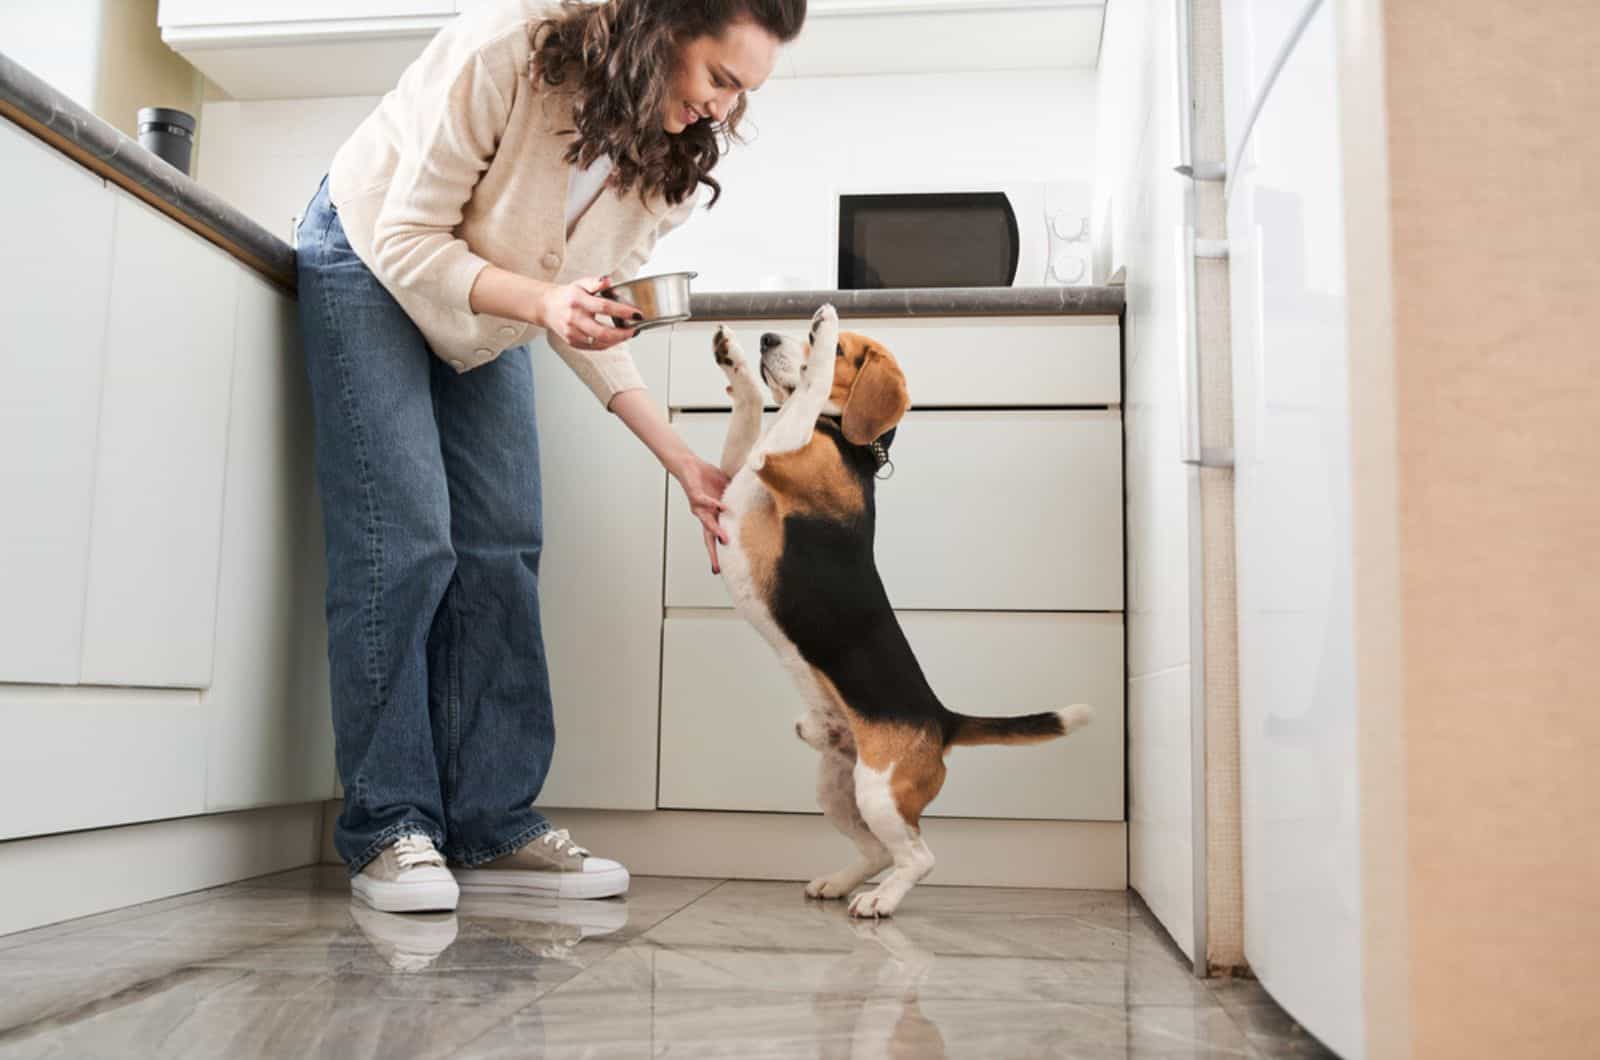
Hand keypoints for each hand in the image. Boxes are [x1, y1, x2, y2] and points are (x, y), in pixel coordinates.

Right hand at [537, 275, 644, 349]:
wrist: (547, 307)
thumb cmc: (568, 295)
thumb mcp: (581, 283)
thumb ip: (595, 282)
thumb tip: (609, 280)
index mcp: (577, 301)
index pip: (604, 307)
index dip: (623, 311)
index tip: (637, 314)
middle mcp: (574, 319)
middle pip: (602, 332)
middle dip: (623, 333)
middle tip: (635, 330)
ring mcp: (572, 333)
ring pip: (600, 342)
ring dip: (617, 340)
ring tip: (628, 333)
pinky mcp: (572, 342)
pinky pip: (594, 347)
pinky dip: (607, 343)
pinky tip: (615, 338)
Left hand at [675, 456, 729, 572]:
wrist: (689, 466)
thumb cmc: (706, 479)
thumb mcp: (726, 491)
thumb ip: (736, 499)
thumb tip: (756, 501)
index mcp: (712, 516)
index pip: (715, 538)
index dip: (718, 553)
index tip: (721, 570)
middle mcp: (704, 515)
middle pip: (709, 538)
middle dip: (713, 553)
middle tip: (718, 568)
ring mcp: (699, 506)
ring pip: (707, 523)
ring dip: (716, 531)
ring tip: (725, 540)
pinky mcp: (695, 495)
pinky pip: (705, 501)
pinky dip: (714, 504)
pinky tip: (723, 508)